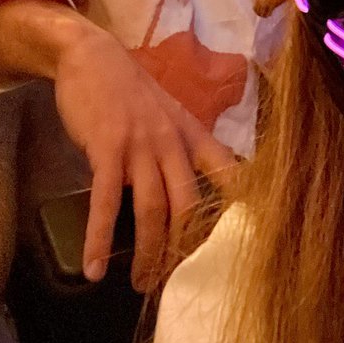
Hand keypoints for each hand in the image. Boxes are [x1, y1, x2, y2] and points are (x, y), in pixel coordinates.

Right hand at [55, 28, 236, 290]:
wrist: (93, 57)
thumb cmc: (131, 92)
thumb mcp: (170, 116)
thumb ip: (183, 151)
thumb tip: (192, 192)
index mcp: (193, 135)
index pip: (229, 173)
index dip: (242, 207)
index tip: (250, 241)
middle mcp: (174, 142)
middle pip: (189, 206)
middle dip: (185, 249)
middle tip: (178, 282)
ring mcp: (141, 146)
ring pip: (152, 210)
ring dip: (148, 253)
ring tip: (142, 285)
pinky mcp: (107, 149)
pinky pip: (105, 202)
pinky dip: (98, 239)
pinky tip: (93, 269)